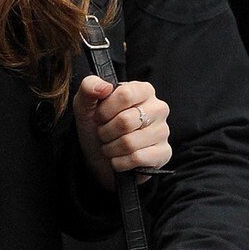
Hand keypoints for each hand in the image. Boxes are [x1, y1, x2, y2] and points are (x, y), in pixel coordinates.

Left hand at [73, 73, 170, 192]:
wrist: (98, 158)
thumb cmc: (96, 128)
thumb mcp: (85, 105)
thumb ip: (88, 88)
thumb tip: (104, 87)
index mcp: (143, 90)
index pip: (125, 95)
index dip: (105, 110)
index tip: (98, 117)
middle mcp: (158, 108)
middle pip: (125, 121)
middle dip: (105, 132)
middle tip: (103, 134)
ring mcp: (163, 131)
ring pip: (129, 143)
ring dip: (110, 149)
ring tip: (110, 146)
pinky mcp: (164, 153)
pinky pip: (137, 159)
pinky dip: (119, 163)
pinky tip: (118, 159)